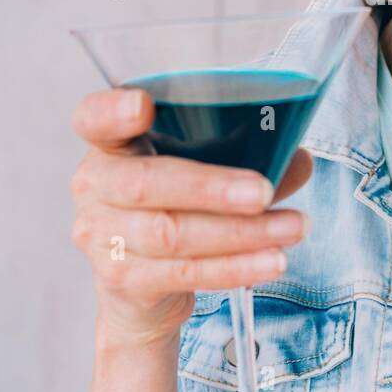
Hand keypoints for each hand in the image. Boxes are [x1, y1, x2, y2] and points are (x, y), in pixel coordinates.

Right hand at [70, 88, 312, 347]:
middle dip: (211, 188)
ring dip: (240, 233)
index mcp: (110, 145)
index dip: (112, 112)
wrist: (144, 287)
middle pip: (145, 184)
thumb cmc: (176, 207)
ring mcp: (103, 237)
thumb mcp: (202, 171)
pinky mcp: (124, 281)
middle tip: (263, 192)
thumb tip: (298, 160)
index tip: (142, 105)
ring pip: (172, 234)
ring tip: (292, 227)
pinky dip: (234, 267)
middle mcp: (96, 187)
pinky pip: (184, 273)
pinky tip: (271, 260)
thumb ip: (244, 158)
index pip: (93, 119)